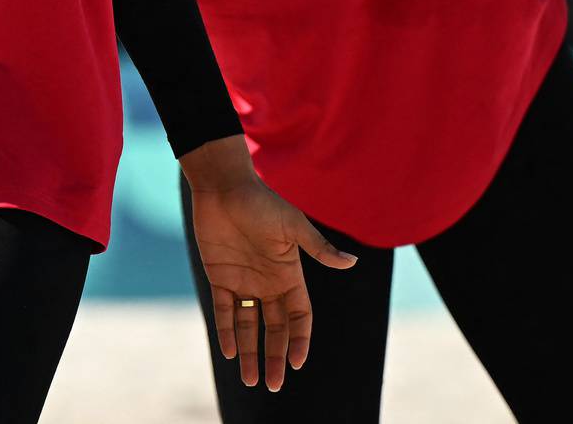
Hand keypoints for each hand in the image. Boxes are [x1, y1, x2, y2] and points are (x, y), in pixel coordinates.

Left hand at [181, 137, 357, 391]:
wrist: (224, 187)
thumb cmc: (262, 202)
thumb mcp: (293, 226)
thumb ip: (319, 249)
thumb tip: (352, 263)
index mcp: (289, 274)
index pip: (299, 315)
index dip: (299, 339)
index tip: (297, 362)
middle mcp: (268, 282)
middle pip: (275, 328)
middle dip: (275, 356)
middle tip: (273, 385)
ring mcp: (243, 281)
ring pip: (249, 325)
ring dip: (250, 352)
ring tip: (251, 380)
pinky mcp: (220, 277)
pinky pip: (224, 311)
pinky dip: (227, 332)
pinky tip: (230, 352)